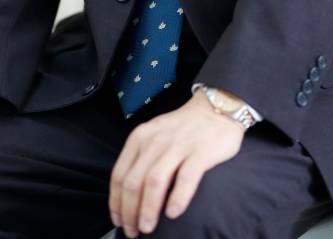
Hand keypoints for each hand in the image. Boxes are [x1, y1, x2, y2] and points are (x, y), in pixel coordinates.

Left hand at [109, 88, 243, 236]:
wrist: (216, 107)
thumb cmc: (183, 128)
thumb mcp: (154, 135)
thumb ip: (142, 158)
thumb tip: (128, 196)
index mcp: (140, 138)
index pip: (119, 175)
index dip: (116, 203)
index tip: (119, 221)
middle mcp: (155, 141)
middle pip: (133, 182)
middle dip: (129, 212)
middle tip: (133, 232)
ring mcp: (177, 146)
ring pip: (154, 181)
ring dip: (148, 209)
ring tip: (148, 228)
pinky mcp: (200, 152)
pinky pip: (186, 177)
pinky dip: (178, 197)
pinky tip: (173, 213)